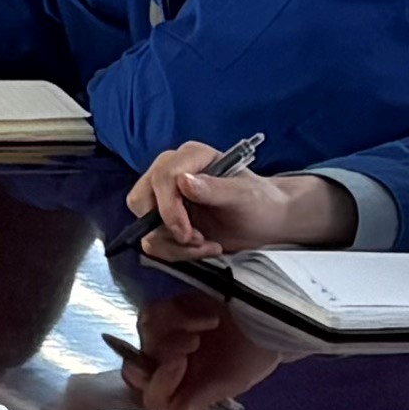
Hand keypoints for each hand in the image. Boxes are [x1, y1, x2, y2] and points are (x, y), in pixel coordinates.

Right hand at [128, 140, 349, 256]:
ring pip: (146, 226)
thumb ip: (214, 188)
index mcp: (190, 157)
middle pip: (141, 199)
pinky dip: (176, 252)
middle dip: (167, 227)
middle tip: (196, 239)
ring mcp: (166, 199)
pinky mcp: (166, 222)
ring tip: (207, 245)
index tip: (188, 232)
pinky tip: (203, 248)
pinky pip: (154, 241)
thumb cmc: (261, 202)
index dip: (169, 208)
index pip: (161, 177)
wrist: (267, 222)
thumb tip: (182, 181)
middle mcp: (171, 174)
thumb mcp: (244, 195)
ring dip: (175, 244)